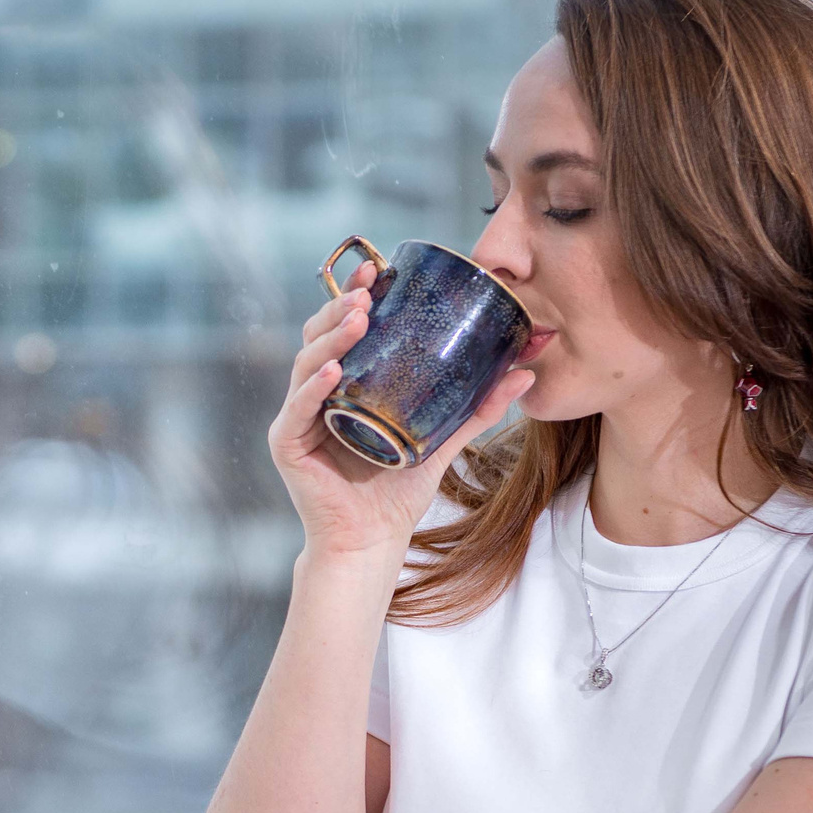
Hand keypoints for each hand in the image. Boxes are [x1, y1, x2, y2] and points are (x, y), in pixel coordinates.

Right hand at [268, 262, 536, 562]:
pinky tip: (334, 370)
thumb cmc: (398, 493)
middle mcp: (314, 395)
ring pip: (306, 364)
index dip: (354, 295)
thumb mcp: (442, 440)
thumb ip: (477, 408)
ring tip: (358, 318)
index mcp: (343, 385)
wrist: (373, 543)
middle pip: (318, 336)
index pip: (343, 330)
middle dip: (341, 307)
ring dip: (330, 337)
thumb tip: (524, 372)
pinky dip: (313, 388)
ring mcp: (297, 418)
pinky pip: (297, 410)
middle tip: (369, 289)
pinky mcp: (287, 445)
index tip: (378, 269)